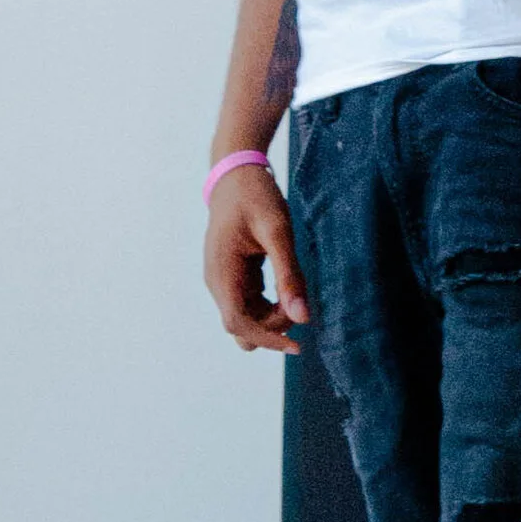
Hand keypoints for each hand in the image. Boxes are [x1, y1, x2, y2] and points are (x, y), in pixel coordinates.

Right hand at [204, 163, 306, 352]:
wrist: (236, 176)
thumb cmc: (256, 198)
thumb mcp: (279, 232)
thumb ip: (290, 275)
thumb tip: (303, 317)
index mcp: (222, 272)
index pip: (237, 323)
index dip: (266, 339)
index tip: (297, 345)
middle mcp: (217, 281)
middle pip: (241, 327)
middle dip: (272, 326)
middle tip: (299, 302)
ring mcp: (223, 280)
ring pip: (247, 317)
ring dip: (272, 316)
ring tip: (295, 290)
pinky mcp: (233, 277)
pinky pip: (251, 303)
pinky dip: (271, 304)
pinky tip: (288, 286)